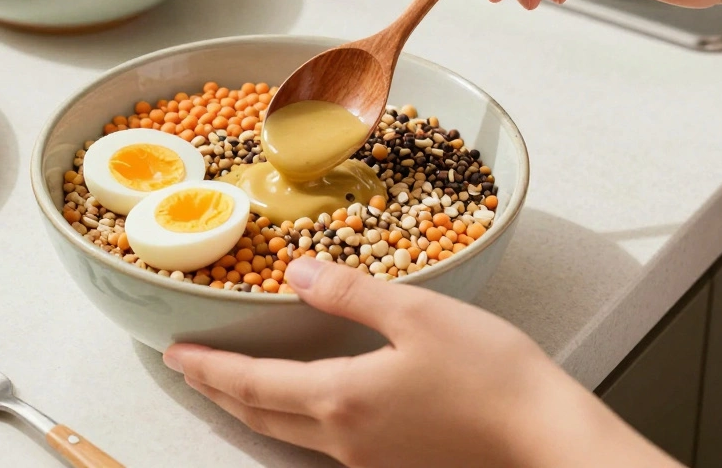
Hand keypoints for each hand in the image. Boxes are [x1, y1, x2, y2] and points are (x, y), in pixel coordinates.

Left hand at [164, 258, 677, 467]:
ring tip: (232, 385)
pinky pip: (322, 444)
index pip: (251, 384)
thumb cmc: (493, 376)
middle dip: (218, 391)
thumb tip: (298, 272)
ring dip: (251, 407)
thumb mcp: (418, 314)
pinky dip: (292, 419)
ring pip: (287, 434)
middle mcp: (345, 438)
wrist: (547, 441)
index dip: (207, 369)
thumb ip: (350, 293)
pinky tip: (302, 404)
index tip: (174, 354)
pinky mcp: (394, 463)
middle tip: (190, 369)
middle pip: (259, 416)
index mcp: (342, 398)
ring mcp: (369, 459)